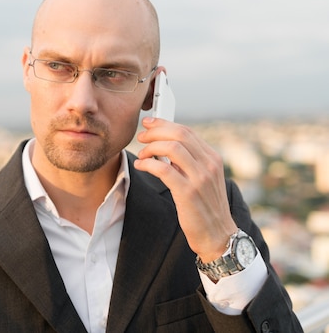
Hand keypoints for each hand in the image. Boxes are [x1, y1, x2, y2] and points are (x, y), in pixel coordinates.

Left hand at [134, 117, 237, 262]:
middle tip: (141, 138)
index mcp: (212, 158)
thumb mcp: (202, 179)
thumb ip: (188, 162)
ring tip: (142, 155)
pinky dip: (148, 164)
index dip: (164, 124)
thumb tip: (166, 146)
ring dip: (151, 148)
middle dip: (155, 132)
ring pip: (172, 148)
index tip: (149, 124)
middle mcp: (209, 165)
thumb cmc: (205, 207)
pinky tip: (141, 166)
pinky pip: (164, 170)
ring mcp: (200, 178)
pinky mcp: (188, 193)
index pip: (187, 131)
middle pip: (179, 134)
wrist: (218, 235)